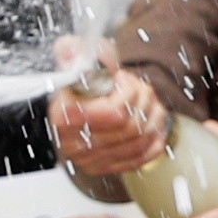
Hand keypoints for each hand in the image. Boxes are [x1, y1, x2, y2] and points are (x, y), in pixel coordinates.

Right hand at [48, 48, 169, 175]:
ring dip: (152, 116)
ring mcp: (92, 159)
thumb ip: (74, 52)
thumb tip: (74, 51)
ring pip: (139, 140)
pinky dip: (153, 138)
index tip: (122, 78)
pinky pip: (141, 157)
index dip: (127, 93)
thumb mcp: (72, 60)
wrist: (68, 107)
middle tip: (138, 86)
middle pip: (130, 126)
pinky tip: (150, 122)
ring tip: (146, 100)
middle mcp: (75, 144)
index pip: (114, 113)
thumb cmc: (73, 83)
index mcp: (63, 117)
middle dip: (142, 100)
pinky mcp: (105, 167)